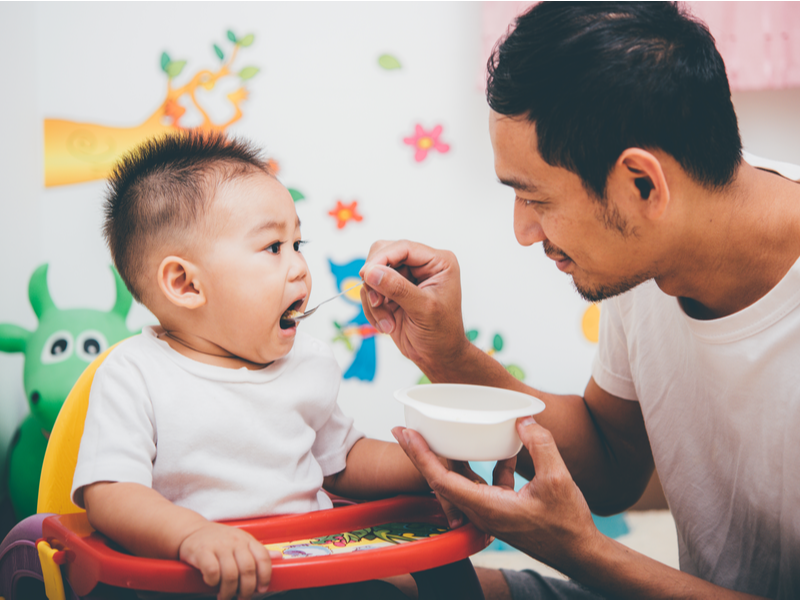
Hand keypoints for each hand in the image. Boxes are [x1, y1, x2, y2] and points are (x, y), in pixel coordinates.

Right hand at [178, 522, 273, 599]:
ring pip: (231, 574)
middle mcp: (235, 541)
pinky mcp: (202, 551)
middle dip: (247, 589)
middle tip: (242, 598)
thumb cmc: (219, 539)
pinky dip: (213, 582)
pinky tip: (212, 584)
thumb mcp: (241, 541)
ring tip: (225, 596)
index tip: (262, 589)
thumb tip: (279, 557)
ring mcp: (218, 546)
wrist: (190, 530)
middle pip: (248, 569)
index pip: (263, 557)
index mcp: (247, 540)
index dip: (265, 576)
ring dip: (229, 591)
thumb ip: (258, 551)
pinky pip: (212, 571)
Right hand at [360, 240, 470, 376]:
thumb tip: (371, 272)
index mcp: (438, 262)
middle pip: (383, 254)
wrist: (437, 357)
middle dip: (376, 280)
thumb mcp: (423, 309)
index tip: (366, 274)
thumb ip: (398, 288)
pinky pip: (369, 291)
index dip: (382, 258)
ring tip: (388, 322)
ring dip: (374, 301)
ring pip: (373, 275)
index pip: (403, 247)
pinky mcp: (392, 292)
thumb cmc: (441, 334)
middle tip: (377, 301)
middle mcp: (421, 266)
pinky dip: (372, 310)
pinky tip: (387, 325)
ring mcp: (405, 278)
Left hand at [392, 418, 600, 571]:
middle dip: (422, 454)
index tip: (406, 433)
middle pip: (440, 480)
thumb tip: (524, 420)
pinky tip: (503, 450)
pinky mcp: (500, 511)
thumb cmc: (567, 524)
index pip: (440, 479)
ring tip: (441, 433)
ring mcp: (488, 513)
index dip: (420, 455)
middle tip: (407, 428)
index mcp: (486, 506)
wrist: (581, 554)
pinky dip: (483, 466)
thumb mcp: (557, 479)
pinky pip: (481, 485)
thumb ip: (539, 445)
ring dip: (450, 458)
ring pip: (459, 482)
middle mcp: (480, 511)